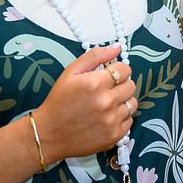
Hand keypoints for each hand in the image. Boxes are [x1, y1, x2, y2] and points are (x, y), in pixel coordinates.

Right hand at [32, 44, 136, 165]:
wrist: (49, 134)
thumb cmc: (59, 101)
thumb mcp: (71, 72)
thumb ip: (95, 56)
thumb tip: (117, 47)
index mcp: (95, 84)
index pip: (125, 70)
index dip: (117, 70)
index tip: (109, 75)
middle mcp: (106, 102)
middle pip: (131, 86)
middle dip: (121, 85)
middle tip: (107, 90)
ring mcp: (112, 121)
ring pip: (132, 103)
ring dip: (122, 102)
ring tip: (106, 104)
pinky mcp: (114, 135)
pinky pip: (129, 120)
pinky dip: (121, 118)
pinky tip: (106, 117)